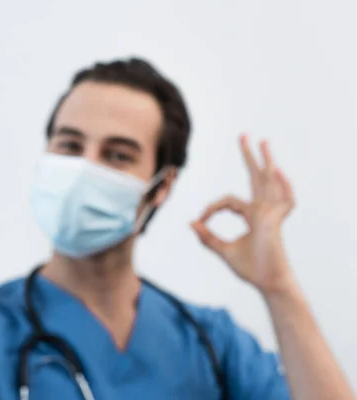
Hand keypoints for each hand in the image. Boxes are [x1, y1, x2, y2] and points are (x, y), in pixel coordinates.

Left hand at [191, 135, 295, 293]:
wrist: (266, 283)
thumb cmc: (250, 268)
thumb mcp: (223, 250)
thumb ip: (207, 237)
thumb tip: (190, 223)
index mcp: (251, 215)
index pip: (227, 200)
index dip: (210, 208)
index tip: (199, 221)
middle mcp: (262, 210)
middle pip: (255, 177)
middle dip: (249, 156)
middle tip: (243, 135)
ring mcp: (271, 214)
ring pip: (269, 181)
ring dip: (266, 160)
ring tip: (262, 141)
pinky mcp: (275, 222)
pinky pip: (284, 201)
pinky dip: (283, 186)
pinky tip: (275, 170)